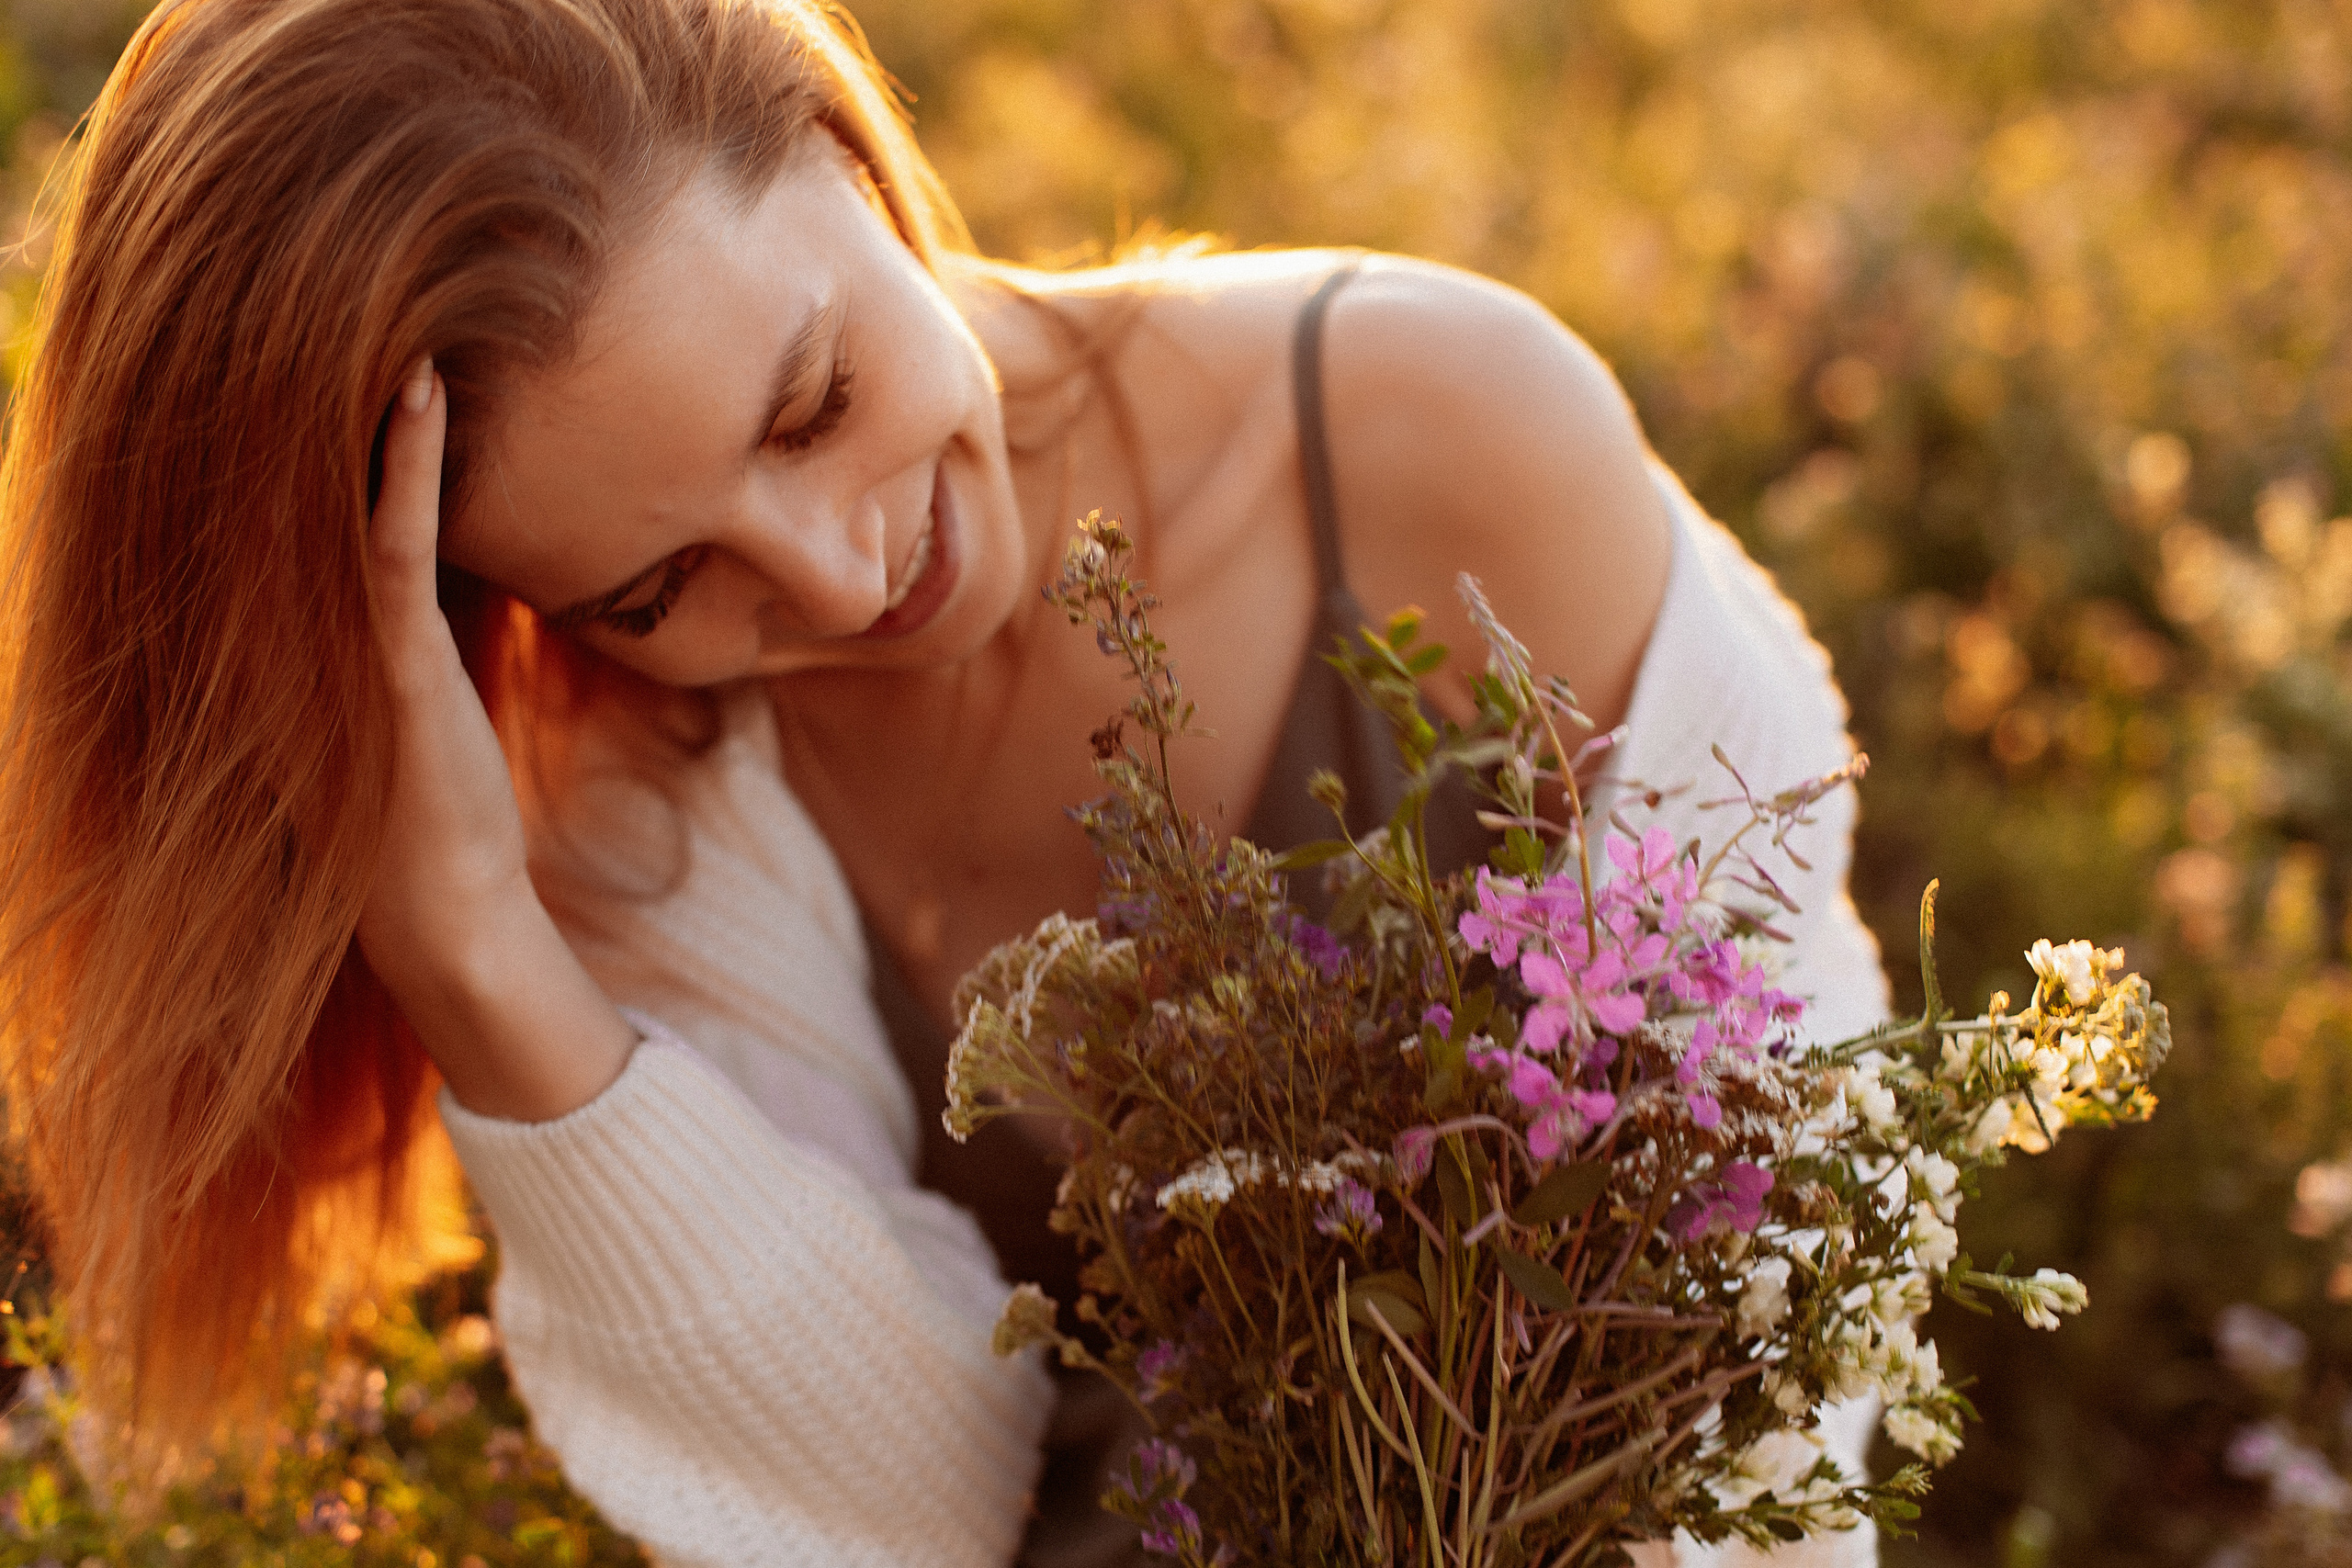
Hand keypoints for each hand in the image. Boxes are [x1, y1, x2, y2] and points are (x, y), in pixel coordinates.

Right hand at [357, 358, 635, 1119]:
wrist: (449, 917)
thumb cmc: (444, 807)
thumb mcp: (426, 689)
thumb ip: (422, 614)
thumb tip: (461, 540)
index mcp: (312, 624)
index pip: (319, 490)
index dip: (333, 407)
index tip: (364, 321)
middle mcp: (307, 621)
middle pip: (312, 472)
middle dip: (328, 380)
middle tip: (356, 274)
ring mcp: (339, 641)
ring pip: (343, 490)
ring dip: (366, 397)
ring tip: (390, 296)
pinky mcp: (387, 665)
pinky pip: (393, 541)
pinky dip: (404, 459)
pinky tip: (421, 385)